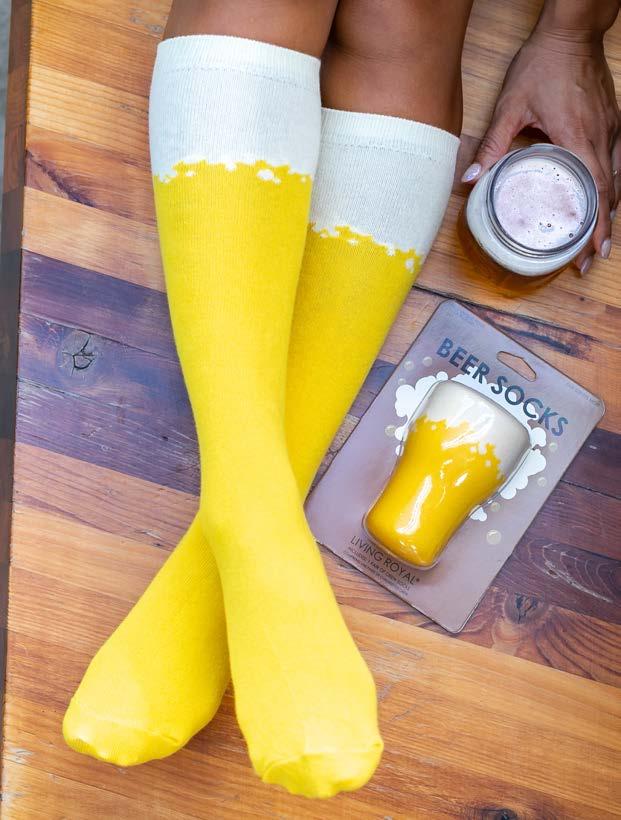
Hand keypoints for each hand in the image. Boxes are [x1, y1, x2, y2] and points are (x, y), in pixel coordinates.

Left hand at [461, 28, 619, 274]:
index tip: (591, 254)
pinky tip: (603, 198)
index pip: (594, 194)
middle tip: (592, 259)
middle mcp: (601, 138)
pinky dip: (612, 186)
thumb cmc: (542, 65)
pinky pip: (617, 162)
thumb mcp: (510, 107)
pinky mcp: (612, 121)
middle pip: (609, 195)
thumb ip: (492, 145)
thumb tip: (470, 179)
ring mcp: (611, 129)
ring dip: (609, 211)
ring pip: (617, 180)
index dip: (594, 228)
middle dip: (602, 231)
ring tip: (599, 237)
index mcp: (578, 139)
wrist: (571, 31)